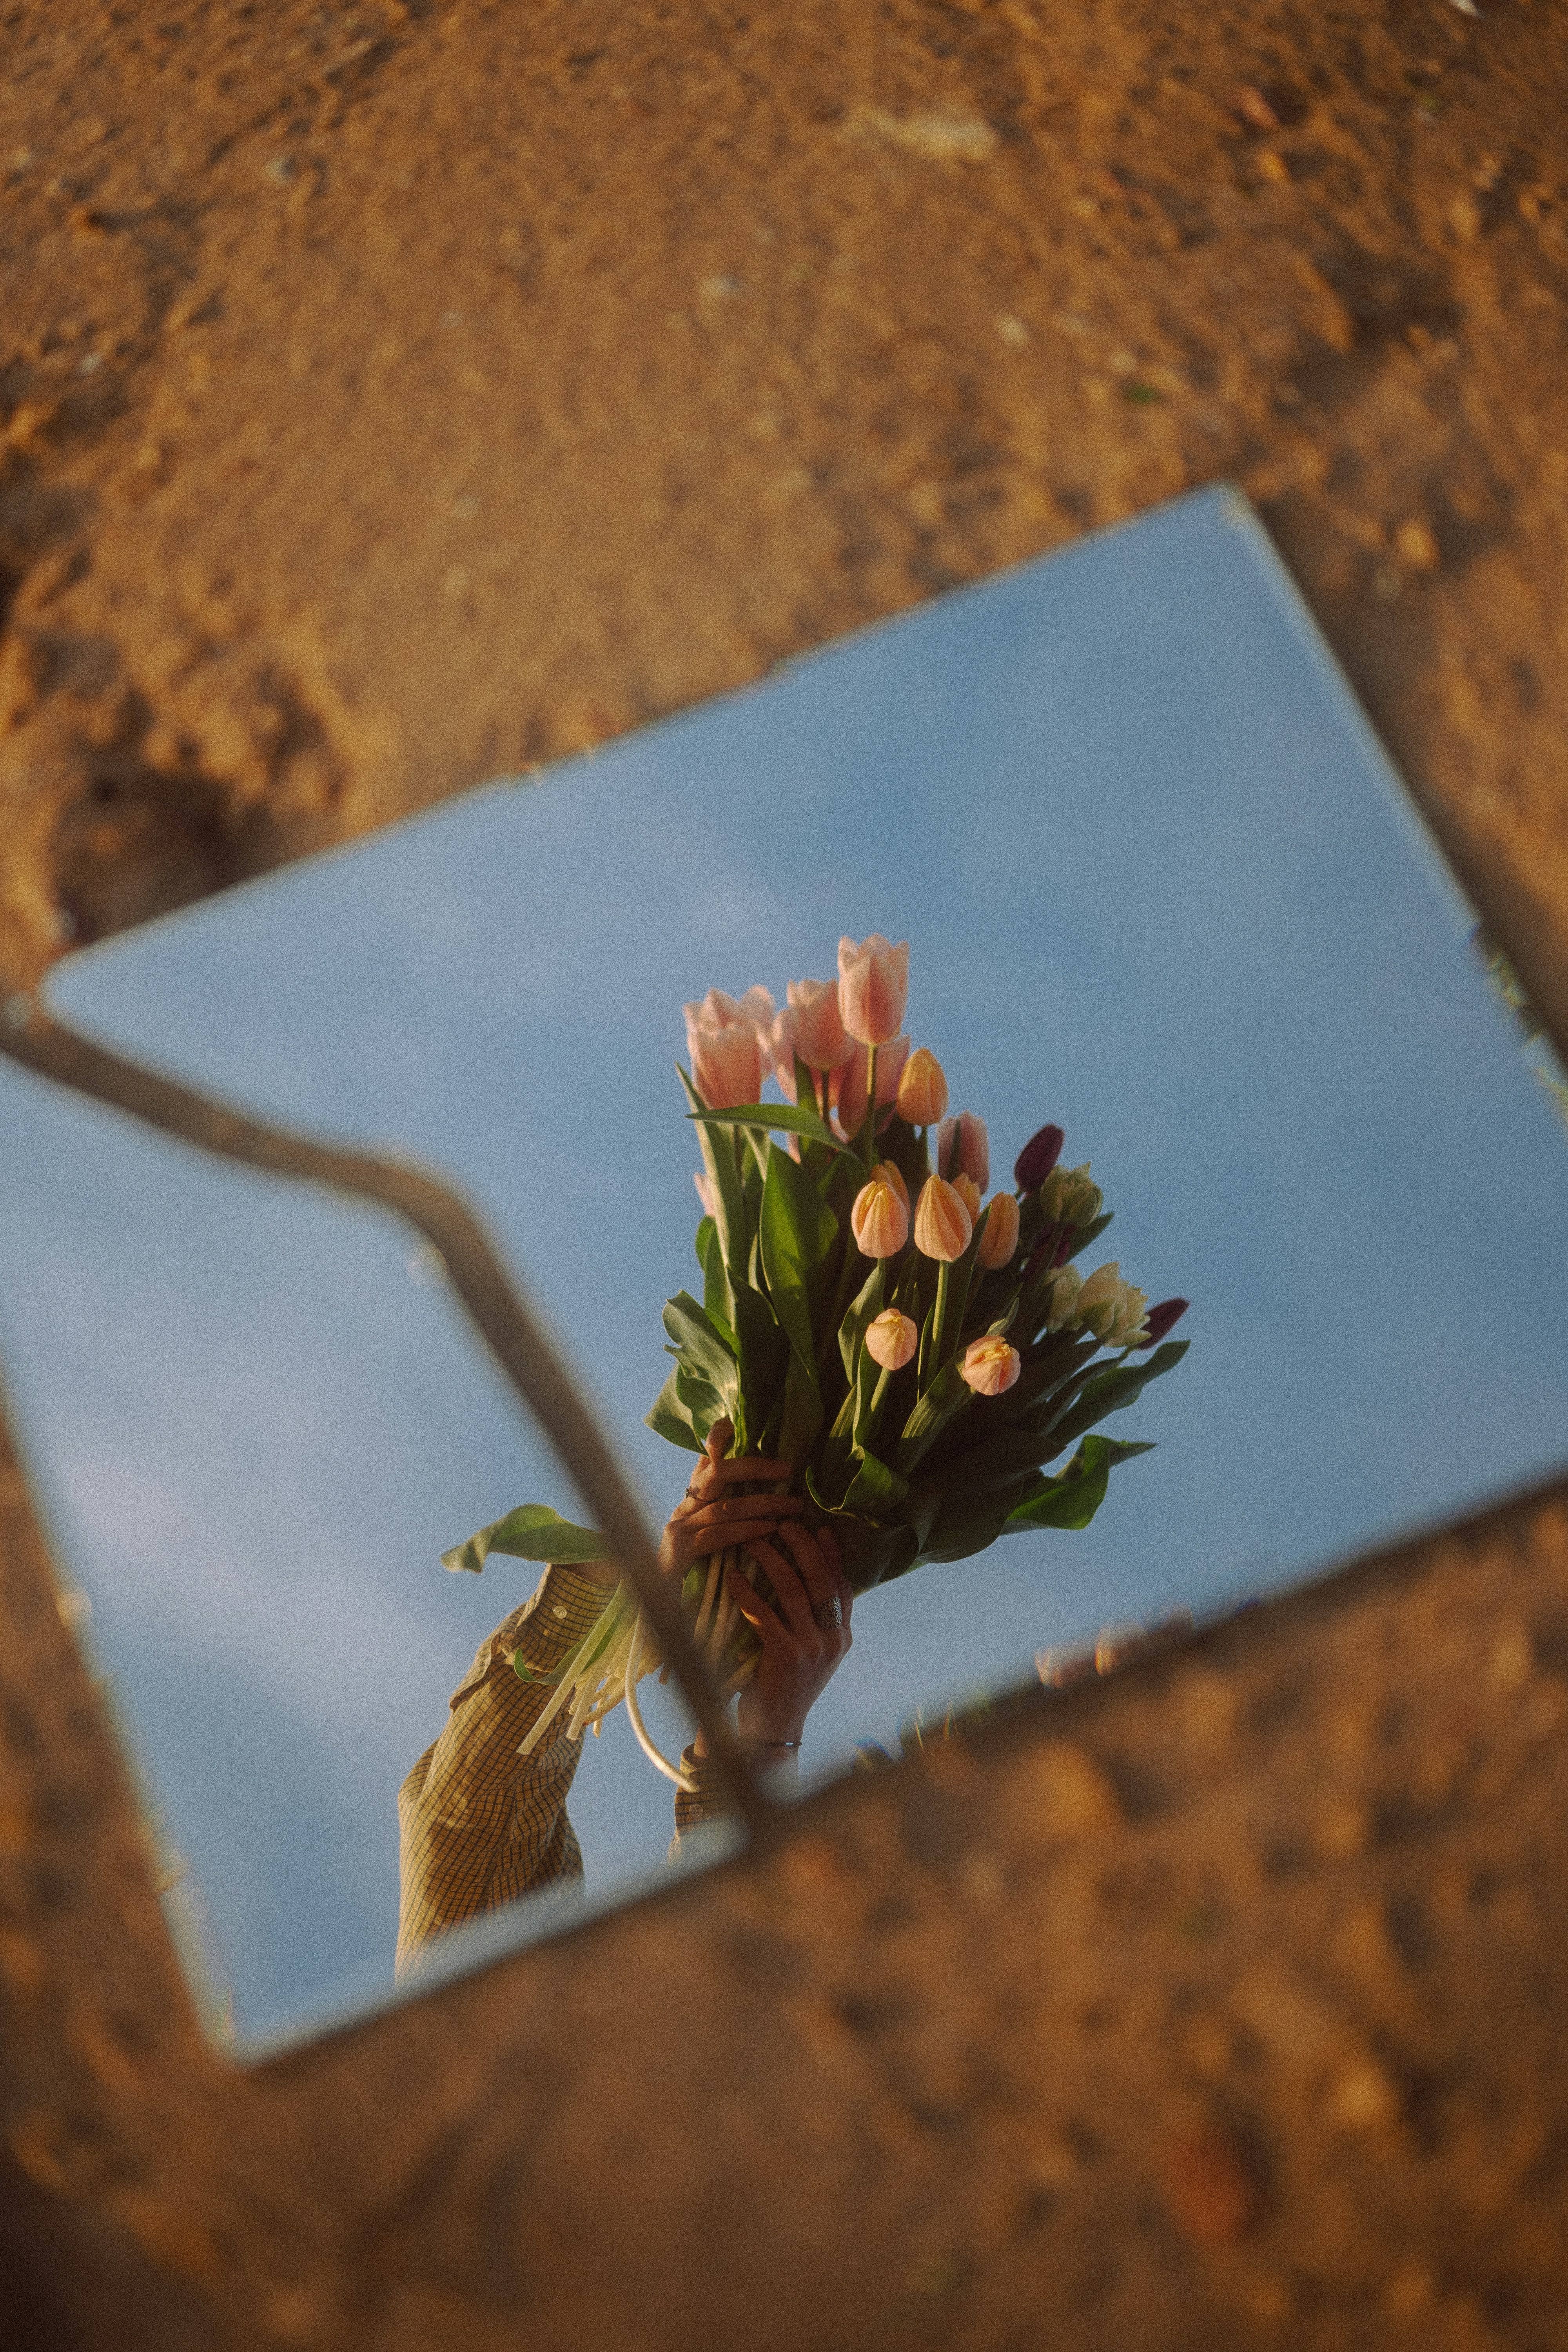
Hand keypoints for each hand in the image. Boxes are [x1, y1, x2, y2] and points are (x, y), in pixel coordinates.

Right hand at [656, 1418, 804, 1584]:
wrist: (662, 1614)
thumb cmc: (696, 1575)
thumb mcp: (714, 1538)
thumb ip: (731, 1513)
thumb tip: (767, 1499)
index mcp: (693, 1500)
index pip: (705, 1461)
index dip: (717, 1439)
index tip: (733, 1422)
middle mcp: (684, 1507)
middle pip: (716, 1473)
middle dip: (754, 1467)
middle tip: (787, 1469)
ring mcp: (679, 1528)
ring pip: (726, 1506)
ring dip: (764, 1504)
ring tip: (794, 1506)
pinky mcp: (680, 1552)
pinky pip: (718, 1535)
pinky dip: (747, 1531)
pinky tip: (769, 1531)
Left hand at [719, 1519, 852, 1750]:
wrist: (774, 1731)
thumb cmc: (786, 1686)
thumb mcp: (811, 1652)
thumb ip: (813, 1619)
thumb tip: (803, 1575)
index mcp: (842, 1636)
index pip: (843, 1585)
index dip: (833, 1553)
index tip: (821, 1526)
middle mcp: (833, 1640)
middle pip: (821, 1580)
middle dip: (803, 1546)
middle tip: (784, 1522)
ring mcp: (812, 1649)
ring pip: (794, 1591)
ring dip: (772, 1560)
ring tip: (753, 1540)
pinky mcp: (785, 1657)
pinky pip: (764, 1614)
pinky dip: (746, 1591)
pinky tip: (732, 1576)